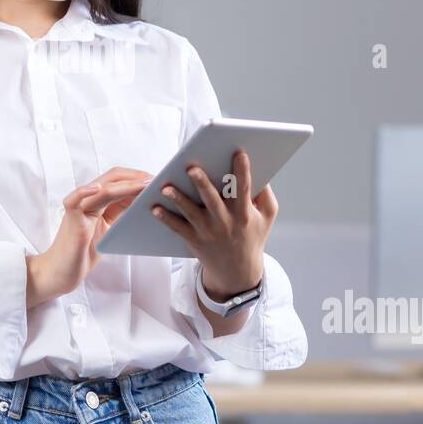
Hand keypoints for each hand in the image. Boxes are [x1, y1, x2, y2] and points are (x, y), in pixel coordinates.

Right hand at [25, 166, 152, 306]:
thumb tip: (147, 203)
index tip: (158, 180)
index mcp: (98, 200)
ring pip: (102, 189)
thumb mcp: (111, 229)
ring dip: (125, 185)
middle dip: (136, 177)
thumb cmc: (85, 252)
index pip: (118, 180)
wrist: (62, 272)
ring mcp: (78, 207)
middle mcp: (87, 199)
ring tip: (144, 185)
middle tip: (156, 181)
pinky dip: (85, 191)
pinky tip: (98, 188)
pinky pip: (75, 200)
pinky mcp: (71, 218)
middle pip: (112, 178)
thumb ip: (122, 214)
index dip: (138, 177)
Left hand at [151, 149, 277, 299]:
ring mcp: (208, 232)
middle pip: (212, 200)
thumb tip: (259, 171)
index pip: (243, 188)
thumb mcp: (267, 216)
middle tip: (191, 168)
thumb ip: (266, 194)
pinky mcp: (194, 240)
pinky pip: (177, 228)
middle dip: (202, 184)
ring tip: (166, 187)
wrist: (238, 271)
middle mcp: (225, 222)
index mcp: (244, 213)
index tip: (239, 152)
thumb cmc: (252, 235)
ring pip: (191, 213)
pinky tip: (155, 208)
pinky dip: (166, 218)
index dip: (242, 170)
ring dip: (178, 199)